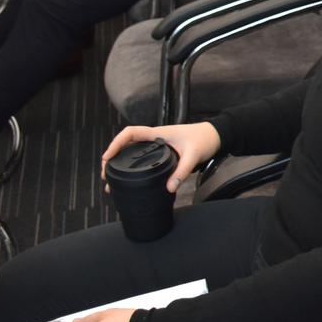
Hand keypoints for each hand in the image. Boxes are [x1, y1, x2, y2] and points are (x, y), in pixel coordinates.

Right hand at [102, 120, 220, 192]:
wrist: (215, 136)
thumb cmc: (204, 140)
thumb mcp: (193, 155)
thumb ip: (181, 171)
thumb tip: (169, 188)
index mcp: (158, 133)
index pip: (130, 133)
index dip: (116, 143)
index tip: (107, 157)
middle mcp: (154, 137)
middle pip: (126, 144)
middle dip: (113, 157)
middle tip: (106, 175)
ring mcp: (157, 144)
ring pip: (132, 151)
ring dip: (120, 162)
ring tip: (111, 180)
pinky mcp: (161, 152)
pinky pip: (141, 156)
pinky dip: (132, 165)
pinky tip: (129, 178)